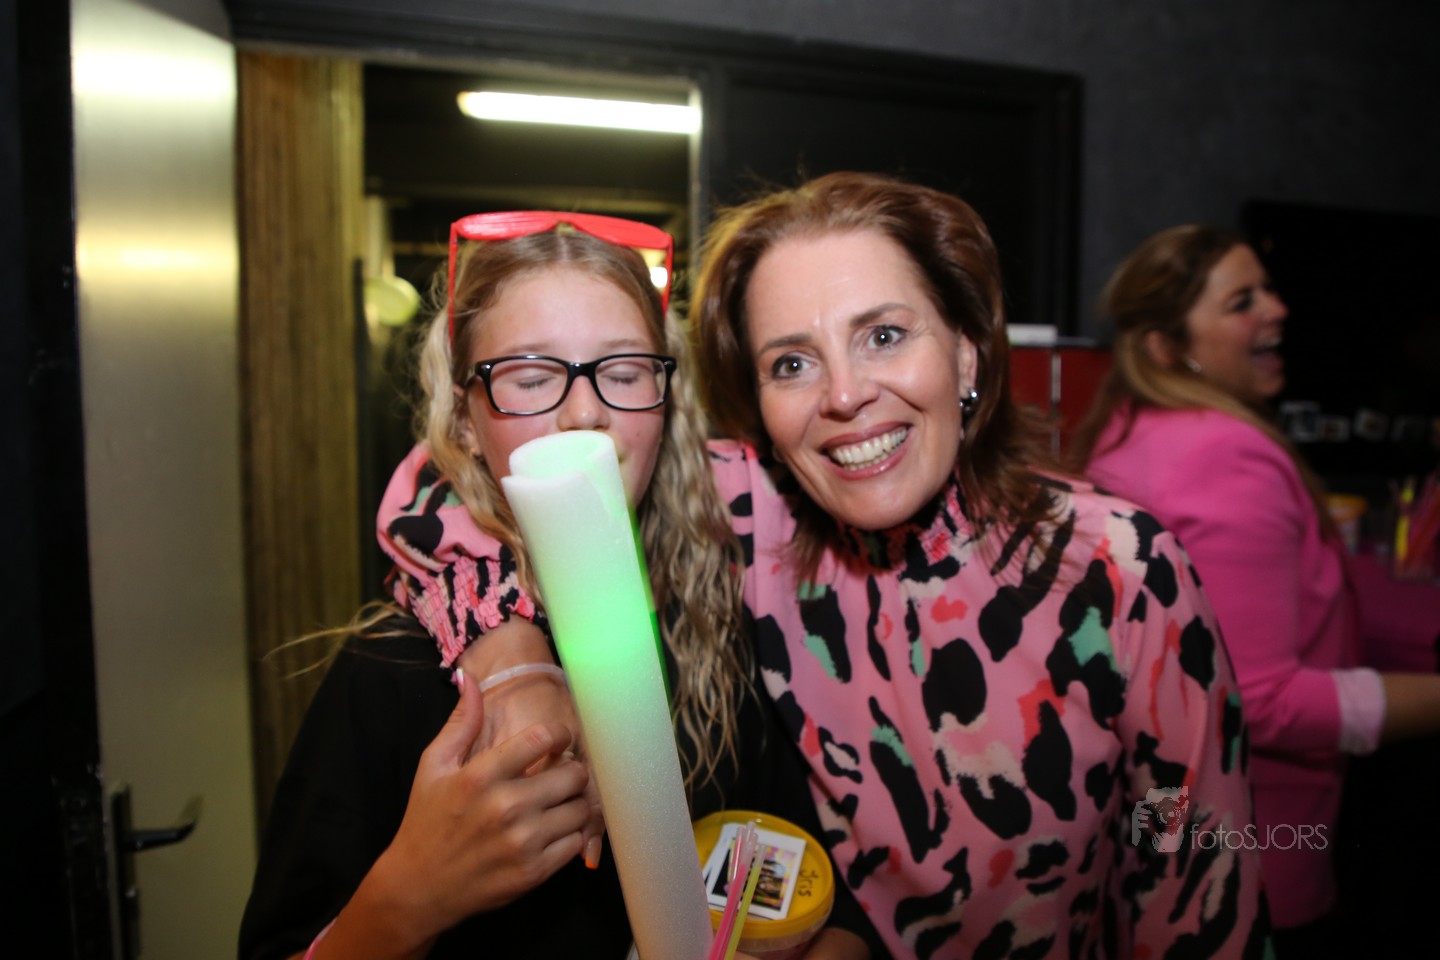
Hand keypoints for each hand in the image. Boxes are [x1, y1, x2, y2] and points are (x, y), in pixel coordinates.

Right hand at [333, 669, 590, 955]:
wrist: (417, 887)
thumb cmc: (426, 821)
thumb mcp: (433, 766)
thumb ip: (460, 722)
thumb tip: (470, 679)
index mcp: (480, 776)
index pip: (542, 738)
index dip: (559, 734)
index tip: (558, 740)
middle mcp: (505, 808)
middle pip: (572, 775)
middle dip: (571, 770)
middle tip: (561, 774)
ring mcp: (522, 843)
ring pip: (579, 810)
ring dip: (574, 803)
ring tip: (558, 802)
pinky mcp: (533, 873)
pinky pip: (576, 843)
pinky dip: (570, 835)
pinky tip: (552, 830)